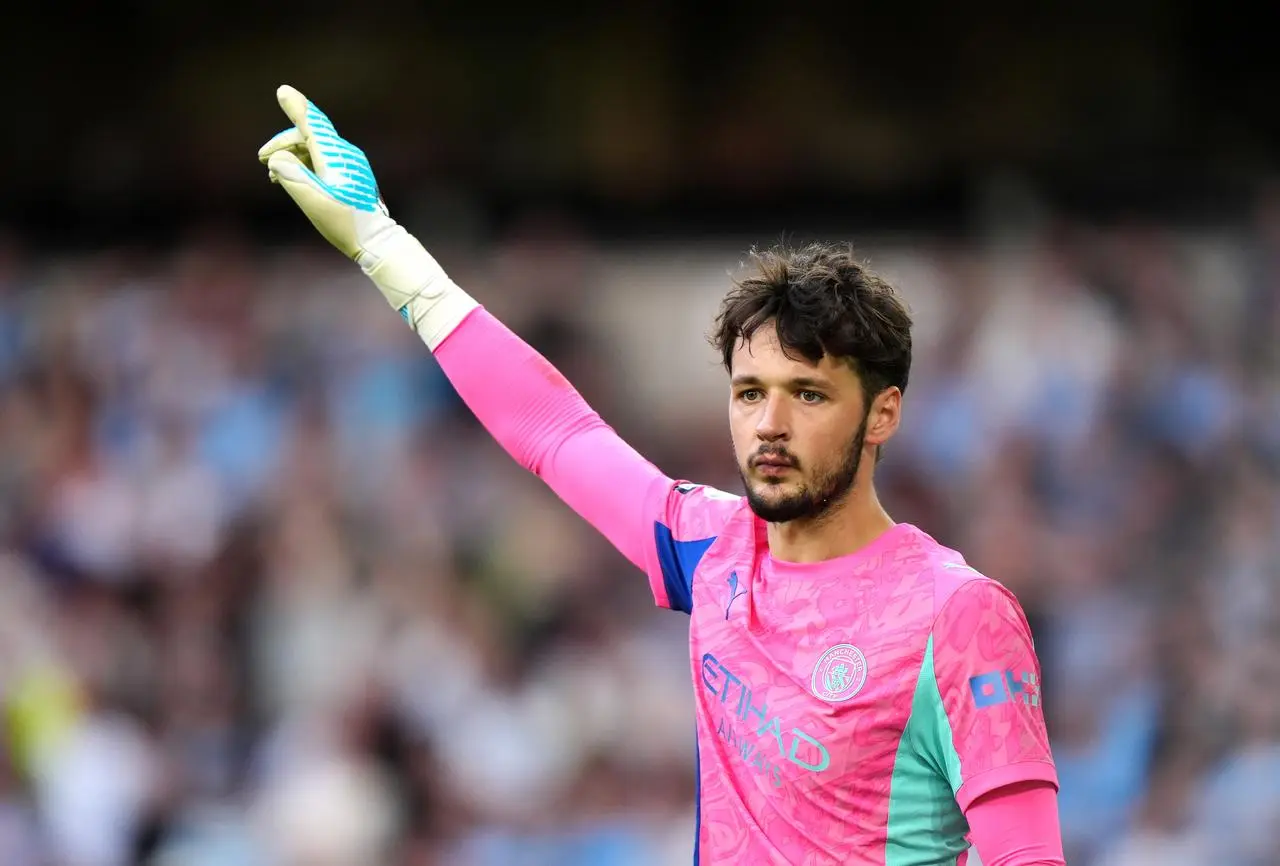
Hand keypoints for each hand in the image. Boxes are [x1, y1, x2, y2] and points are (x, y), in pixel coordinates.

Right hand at [257, 85, 471, 337]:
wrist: (376, 243)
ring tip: (275, 176)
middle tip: (263, 159)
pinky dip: (305, 166)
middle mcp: (345, 155)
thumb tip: (278, 159)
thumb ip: (290, 175)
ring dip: (292, 158)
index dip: (296, 108)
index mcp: (335, 156)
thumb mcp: (311, 200)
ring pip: (314, 150)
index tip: (283, 91)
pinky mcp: (351, 177)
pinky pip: (323, 162)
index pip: (312, 124)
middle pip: (309, 137)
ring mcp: (350, 165)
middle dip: (284, 145)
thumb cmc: (344, 223)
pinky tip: (295, 180)